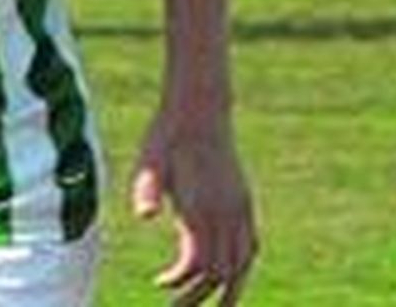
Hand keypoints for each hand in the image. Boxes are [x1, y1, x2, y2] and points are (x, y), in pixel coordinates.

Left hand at [133, 107, 257, 305]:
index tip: (160, 283)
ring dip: (231, 287)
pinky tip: (230, 270)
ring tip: (218, 306)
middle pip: (224, 271)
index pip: (201, 264)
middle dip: (203, 295)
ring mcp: (239, 205)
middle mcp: (227, 211)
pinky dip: (242, 263)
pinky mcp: (243, 198)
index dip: (182, 282)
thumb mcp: (150, 162)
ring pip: (245, 260)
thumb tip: (144, 215)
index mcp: (204, 207)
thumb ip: (148, 190)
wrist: (199, 109)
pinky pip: (251, 242)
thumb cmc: (166, 137)